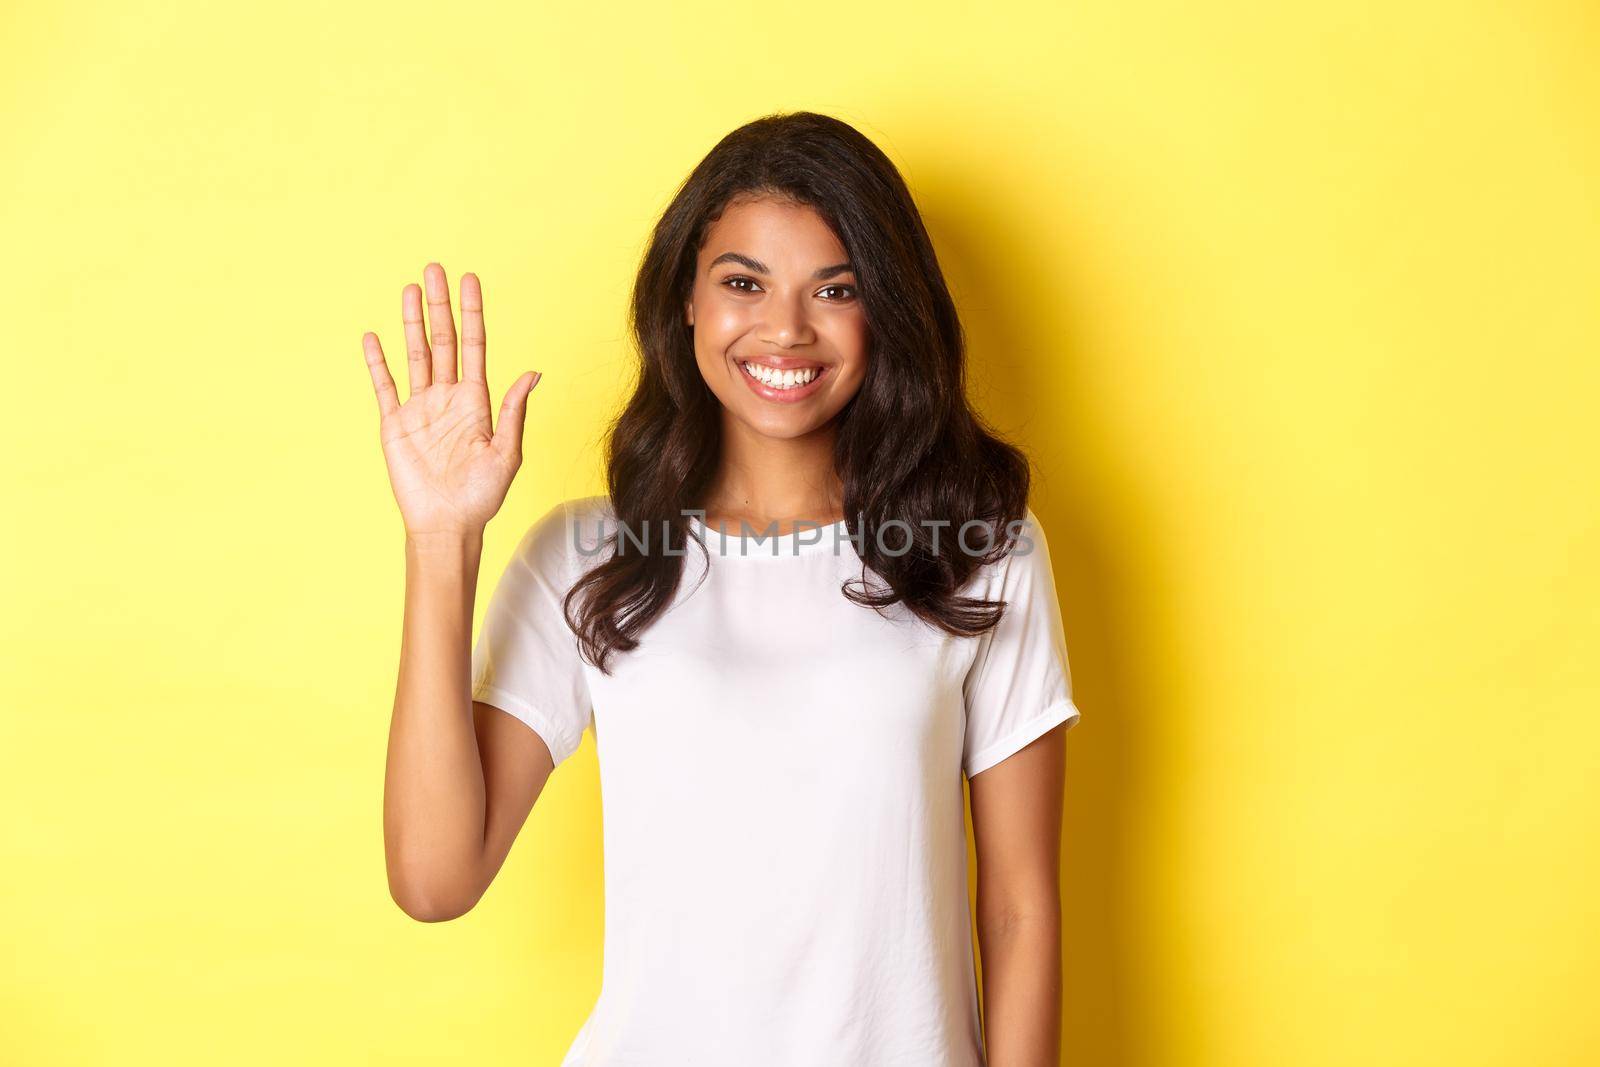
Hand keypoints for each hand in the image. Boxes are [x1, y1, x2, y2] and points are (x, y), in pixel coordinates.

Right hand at [362, 263, 539, 539]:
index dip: (472, 313)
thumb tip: (533, 373)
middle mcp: (448, 398)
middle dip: (440, 305)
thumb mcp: (506, 453)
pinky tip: (373, 336)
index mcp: (477, 401)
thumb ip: (513, 412)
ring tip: (410, 289)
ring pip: (415, 355)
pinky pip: (385, 386)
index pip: (474, 346)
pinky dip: (378, 362)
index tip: (470, 280)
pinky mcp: (395, 424)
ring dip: (412, 322)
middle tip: (435, 269)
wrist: (447, 525)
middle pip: (443, 341)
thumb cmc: (481, 496)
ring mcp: (420, 408)